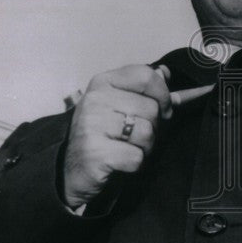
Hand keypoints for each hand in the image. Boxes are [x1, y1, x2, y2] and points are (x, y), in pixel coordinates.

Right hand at [61, 64, 211, 209]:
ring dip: (146, 147)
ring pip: (147, 133)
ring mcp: (92, 125)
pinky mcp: (94, 152)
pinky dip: (135, 164)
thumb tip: (167, 73)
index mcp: (103, 82)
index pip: (146, 76)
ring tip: (128, 149)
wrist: (74, 170)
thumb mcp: (121, 106)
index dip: (163, 94)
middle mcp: (95, 100)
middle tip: (136, 137)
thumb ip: (146, 90)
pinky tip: (121, 162)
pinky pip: (137, 157)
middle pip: (152, 108)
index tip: (164, 109)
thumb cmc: (104, 136)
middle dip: (154, 128)